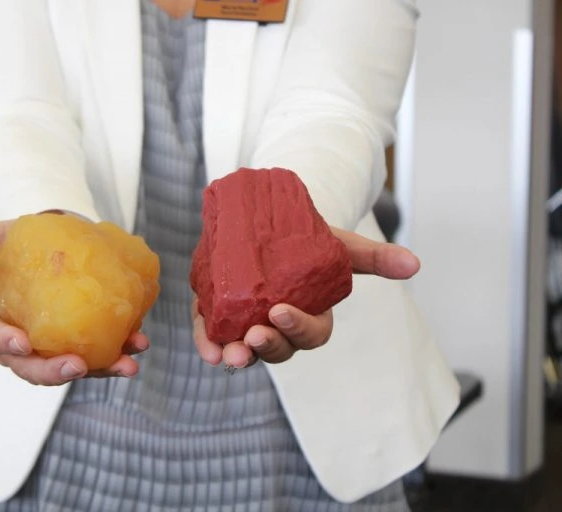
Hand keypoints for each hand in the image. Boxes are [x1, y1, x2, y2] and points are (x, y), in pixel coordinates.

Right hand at [0, 219, 148, 385]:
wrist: (64, 234)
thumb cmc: (23, 240)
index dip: (4, 344)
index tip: (22, 343)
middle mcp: (27, 341)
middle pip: (33, 368)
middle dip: (54, 373)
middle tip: (77, 366)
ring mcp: (60, 343)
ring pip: (74, 366)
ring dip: (102, 369)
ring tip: (126, 364)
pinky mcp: (90, 338)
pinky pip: (104, 351)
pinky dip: (122, 350)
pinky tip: (139, 343)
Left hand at [193, 227, 420, 368]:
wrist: (271, 226)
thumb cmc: (310, 242)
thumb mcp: (341, 246)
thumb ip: (373, 257)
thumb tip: (414, 264)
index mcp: (311, 316)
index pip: (311, 334)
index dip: (298, 328)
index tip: (281, 311)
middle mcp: (280, 328)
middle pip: (279, 349)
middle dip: (268, 347)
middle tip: (255, 334)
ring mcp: (249, 325)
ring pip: (247, 350)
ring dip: (238, 355)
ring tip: (227, 353)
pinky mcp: (221, 317)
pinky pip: (214, 338)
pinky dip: (209, 345)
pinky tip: (209, 350)